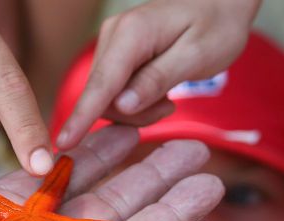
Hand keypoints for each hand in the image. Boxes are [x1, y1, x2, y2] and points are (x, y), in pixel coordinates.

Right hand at [56, 0, 260, 149]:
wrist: (220, 3)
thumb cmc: (217, 26)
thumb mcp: (198, 55)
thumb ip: (158, 79)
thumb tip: (123, 105)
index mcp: (132, 32)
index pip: (102, 82)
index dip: (82, 115)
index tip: (63, 143)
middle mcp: (113, 35)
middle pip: (103, 95)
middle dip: (132, 114)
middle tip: (169, 108)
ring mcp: (111, 44)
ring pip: (107, 97)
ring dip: (136, 110)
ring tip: (168, 99)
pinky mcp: (115, 55)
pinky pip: (114, 91)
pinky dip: (135, 102)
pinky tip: (159, 92)